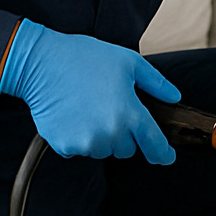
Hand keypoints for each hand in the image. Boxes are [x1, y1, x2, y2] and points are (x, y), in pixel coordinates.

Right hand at [0, 18, 179, 163]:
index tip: (166, 156)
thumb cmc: (85, 58)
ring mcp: (86, 142)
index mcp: (129, 113)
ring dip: (101, 137)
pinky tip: (73, 115)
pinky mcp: (64, 146)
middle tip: (110, 107)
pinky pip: (80, 149)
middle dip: (124, 134)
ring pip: (103, 150)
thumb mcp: (129, 62)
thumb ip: (156, 83)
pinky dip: (79, 137)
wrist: (41, 63)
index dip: (163, 153)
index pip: (154, 144)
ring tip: (89, 108)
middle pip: (127, 149)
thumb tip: (174, 97)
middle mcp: (109, 133)